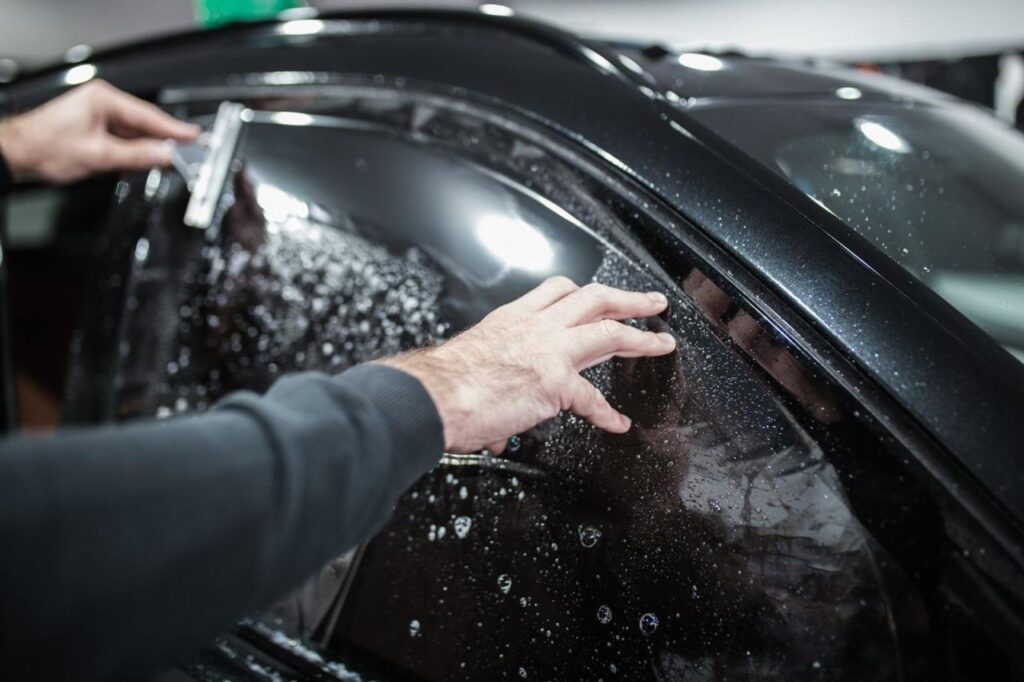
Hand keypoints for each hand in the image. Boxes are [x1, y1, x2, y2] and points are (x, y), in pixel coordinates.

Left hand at [0, 80, 198, 183]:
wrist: (17, 155)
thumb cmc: (45, 147)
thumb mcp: (99, 155)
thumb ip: (137, 156)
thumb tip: (165, 155)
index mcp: (103, 99)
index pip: (148, 115)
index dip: (174, 129)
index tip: (194, 136)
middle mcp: (102, 103)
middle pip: (143, 125)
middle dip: (162, 142)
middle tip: (187, 154)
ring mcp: (98, 116)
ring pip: (134, 135)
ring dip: (145, 151)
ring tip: (163, 164)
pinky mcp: (94, 129)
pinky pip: (122, 141)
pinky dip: (131, 154)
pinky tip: (136, 165)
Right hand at [383, 277, 676, 453]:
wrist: (431, 396)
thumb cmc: (440, 385)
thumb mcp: (471, 363)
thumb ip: (491, 385)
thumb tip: (496, 427)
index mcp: (512, 319)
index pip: (556, 292)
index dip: (584, 294)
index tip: (598, 297)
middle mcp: (534, 326)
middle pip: (593, 298)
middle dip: (628, 299)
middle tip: (651, 303)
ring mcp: (549, 350)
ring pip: (608, 330)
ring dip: (641, 336)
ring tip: (662, 342)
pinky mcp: (555, 382)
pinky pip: (592, 398)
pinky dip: (607, 413)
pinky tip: (617, 422)